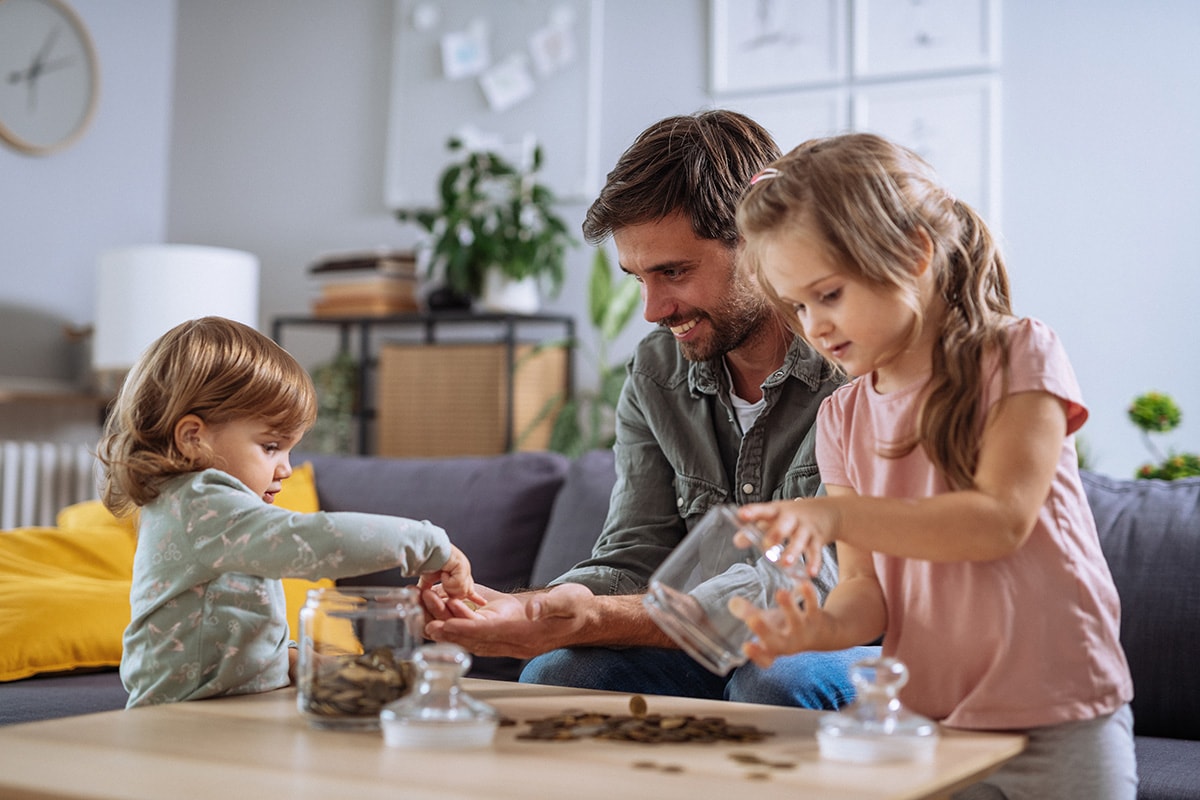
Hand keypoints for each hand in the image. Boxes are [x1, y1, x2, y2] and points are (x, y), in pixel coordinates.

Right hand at [417, 545, 484, 606]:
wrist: (427, 551)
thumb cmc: (427, 561)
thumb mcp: (429, 579)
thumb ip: (430, 589)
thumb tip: (423, 595)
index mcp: (459, 574)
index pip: (469, 589)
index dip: (475, 597)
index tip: (483, 602)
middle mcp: (465, 572)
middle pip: (465, 593)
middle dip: (453, 592)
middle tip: (443, 581)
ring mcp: (465, 570)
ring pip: (462, 592)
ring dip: (448, 586)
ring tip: (442, 575)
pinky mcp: (463, 568)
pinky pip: (458, 585)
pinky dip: (447, 581)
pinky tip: (444, 572)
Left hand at [423, 582, 595, 659]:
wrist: (581, 617)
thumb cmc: (577, 609)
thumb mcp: (569, 602)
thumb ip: (550, 605)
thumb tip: (534, 610)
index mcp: (524, 636)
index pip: (487, 634)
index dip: (462, 630)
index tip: (440, 626)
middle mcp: (511, 641)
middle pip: (471, 637)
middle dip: (445, 625)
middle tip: (420, 612)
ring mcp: (505, 638)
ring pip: (469, 634)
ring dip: (446, 622)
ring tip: (422, 606)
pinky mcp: (502, 629)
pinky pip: (474, 628)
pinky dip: (455, 619)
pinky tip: (439, 605)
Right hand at [728, 579, 825, 666]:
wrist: (825, 634)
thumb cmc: (787, 628)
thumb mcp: (768, 624)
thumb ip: (749, 614)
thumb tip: (732, 602)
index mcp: (775, 648)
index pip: (764, 658)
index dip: (756, 654)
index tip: (746, 646)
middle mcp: (789, 643)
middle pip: (776, 642)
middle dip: (764, 631)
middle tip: (752, 619)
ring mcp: (803, 631)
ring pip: (796, 621)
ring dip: (788, 607)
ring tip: (780, 592)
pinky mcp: (816, 618)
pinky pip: (813, 606)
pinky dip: (809, 595)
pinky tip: (803, 584)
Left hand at [736, 498, 840, 576]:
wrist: (827, 511)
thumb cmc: (793, 516)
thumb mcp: (774, 518)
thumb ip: (755, 529)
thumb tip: (737, 541)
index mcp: (777, 511)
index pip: (763, 510)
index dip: (752, 512)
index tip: (742, 515)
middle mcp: (792, 518)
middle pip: (784, 523)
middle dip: (776, 533)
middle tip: (767, 544)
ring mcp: (806, 528)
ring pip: (800, 539)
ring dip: (793, 551)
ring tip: (786, 563)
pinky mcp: (818, 539)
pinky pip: (816, 552)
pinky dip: (814, 563)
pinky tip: (810, 573)